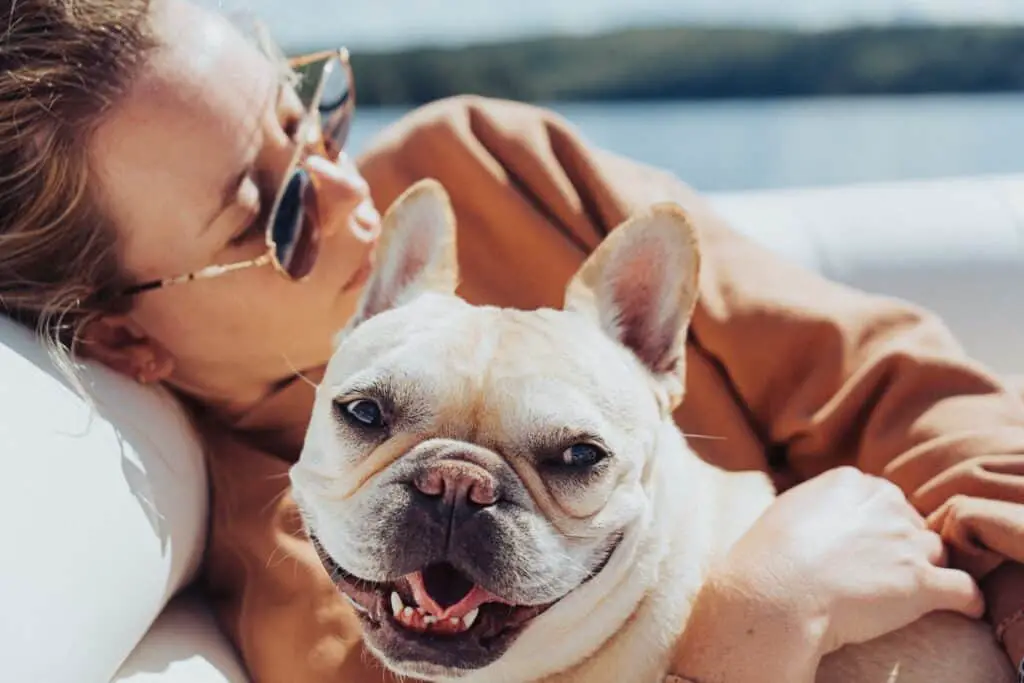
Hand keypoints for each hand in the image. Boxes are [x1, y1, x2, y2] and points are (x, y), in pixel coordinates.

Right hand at [719, 466, 985, 654]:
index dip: (876, 522)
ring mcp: (907, 543)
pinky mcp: (922, 582)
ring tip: (908, 591)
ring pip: (935, 551)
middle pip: (910, 522)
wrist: (776, 592)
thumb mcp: (787, 509)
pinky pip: (964, 589)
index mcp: (852, 482)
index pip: (883, 497)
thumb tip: (821, 515)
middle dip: (901, 544)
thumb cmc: (769, 556)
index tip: (865, 542)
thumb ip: (817, 503)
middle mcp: (886, 504)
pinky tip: (960, 607)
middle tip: (879, 569)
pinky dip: (965, 599)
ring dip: (925, 569)